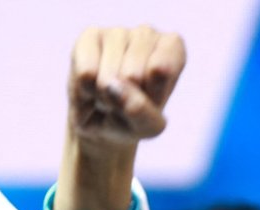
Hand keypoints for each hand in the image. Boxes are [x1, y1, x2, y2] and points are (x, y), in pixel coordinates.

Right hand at [68, 26, 185, 147]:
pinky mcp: (89, 37)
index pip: (162, 70)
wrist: (101, 120)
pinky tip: (92, 87)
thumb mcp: (147, 127)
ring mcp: (117, 32)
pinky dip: (86, 92)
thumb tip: (111, 86)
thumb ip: (141, 111)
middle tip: (125, 100)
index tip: (150, 99)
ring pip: (108, 76)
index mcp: (173, 48)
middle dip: (126, 100)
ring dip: (105, 98)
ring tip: (109, 94)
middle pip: (132, 75)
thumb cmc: (133, 118)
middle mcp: (147, 33)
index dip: (152, 95)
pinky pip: (86, 73)